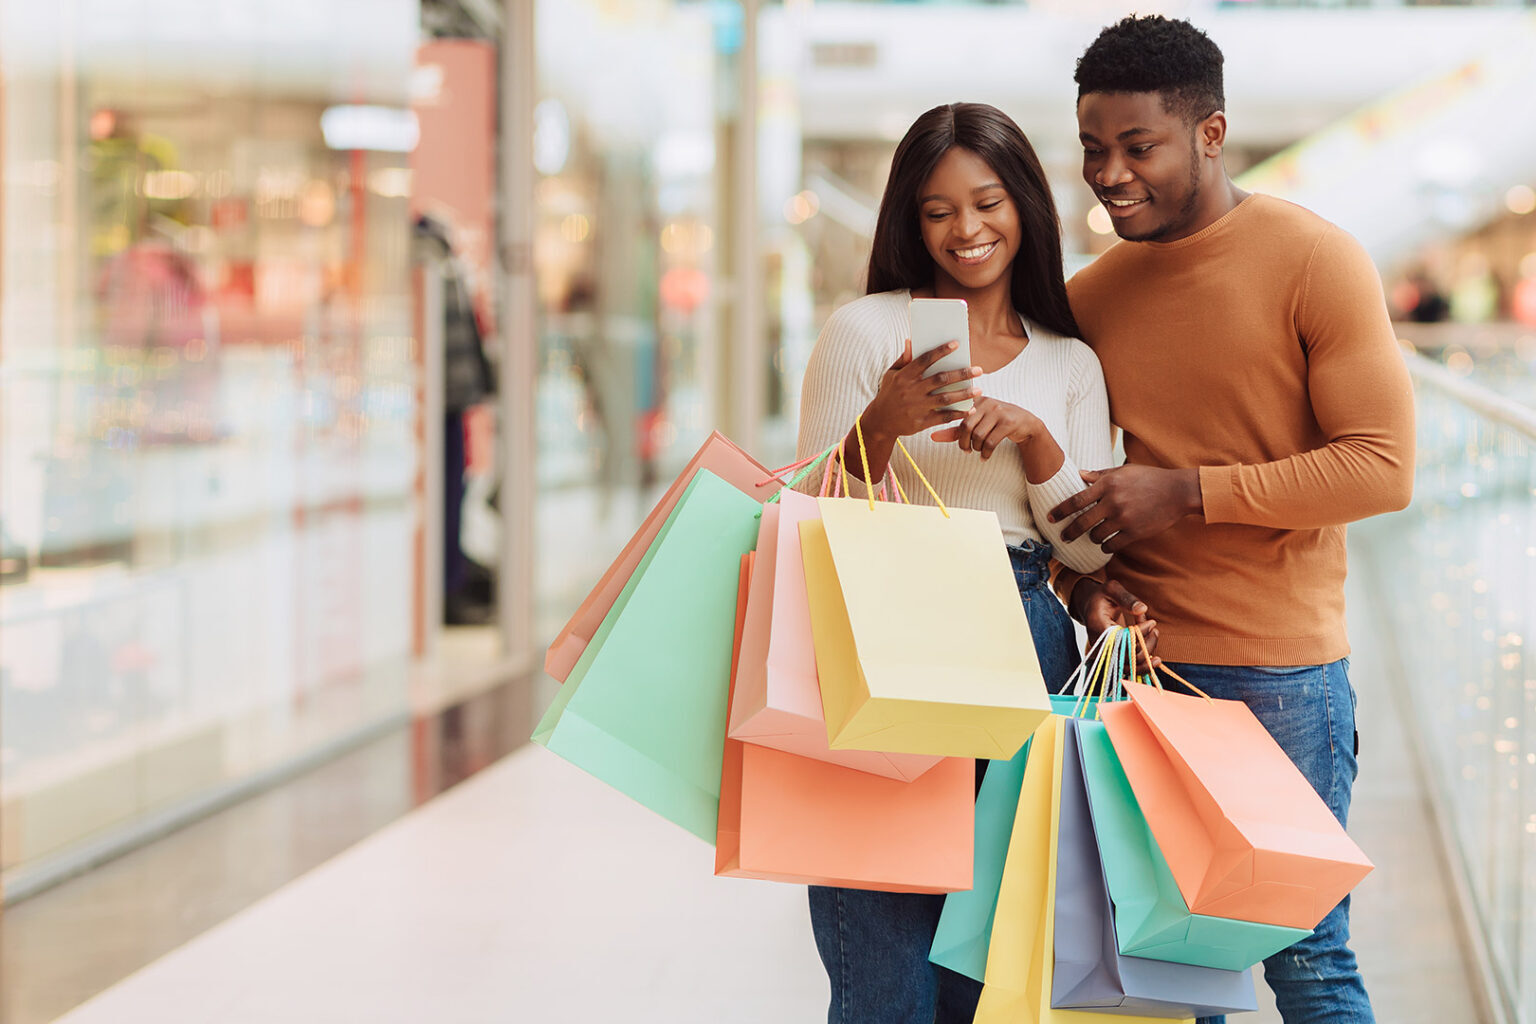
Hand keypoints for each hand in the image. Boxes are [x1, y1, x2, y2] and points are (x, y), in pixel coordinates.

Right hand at [865, 341, 982, 439]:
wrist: (880, 421)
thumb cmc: (888, 393)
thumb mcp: (891, 374)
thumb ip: (904, 359)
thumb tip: (911, 340)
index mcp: (904, 376)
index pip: (925, 360)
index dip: (941, 351)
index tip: (957, 344)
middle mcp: (912, 391)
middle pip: (941, 379)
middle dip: (961, 374)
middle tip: (979, 369)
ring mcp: (917, 407)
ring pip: (945, 399)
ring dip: (964, 394)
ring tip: (979, 390)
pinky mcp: (921, 422)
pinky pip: (943, 417)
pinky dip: (958, 414)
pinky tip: (970, 409)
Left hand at [930, 396, 1041, 459]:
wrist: (1026, 423)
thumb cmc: (996, 422)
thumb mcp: (976, 423)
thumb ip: (955, 430)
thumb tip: (932, 436)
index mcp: (975, 399)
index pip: (957, 414)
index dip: (954, 432)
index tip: (962, 444)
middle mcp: (986, 402)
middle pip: (966, 426)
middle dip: (964, 443)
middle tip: (966, 451)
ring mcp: (998, 411)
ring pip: (978, 435)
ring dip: (976, 448)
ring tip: (978, 452)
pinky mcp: (1008, 422)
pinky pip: (991, 442)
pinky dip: (986, 453)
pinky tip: (985, 457)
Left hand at [1047, 465, 1202, 553]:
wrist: (1177, 491)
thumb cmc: (1150, 478)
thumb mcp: (1124, 471)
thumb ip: (1100, 475)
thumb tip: (1080, 475)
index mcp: (1108, 484)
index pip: (1076, 500)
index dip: (1060, 510)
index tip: (1050, 517)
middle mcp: (1113, 501)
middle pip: (1081, 522)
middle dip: (1069, 532)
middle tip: (1063, 537)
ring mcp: (1124, 518)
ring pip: (1096, 536)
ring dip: (1091, 538)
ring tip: (1092, 536)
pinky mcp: (1134, 532)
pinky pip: (1112, 545)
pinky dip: (1106, 546)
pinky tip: (1106, 544)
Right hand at [1073, 579, 1160, 671]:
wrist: (1090, 606)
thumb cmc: (1102, 596)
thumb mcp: (1112, 589)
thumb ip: (1126, 598)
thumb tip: (1142, 609)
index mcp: (1098, 628)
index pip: (1122, 640)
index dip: (1140, 633)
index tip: (1151, 621)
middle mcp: (1100, 645)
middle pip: (1128, 656)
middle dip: (1147, 644)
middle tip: (1154, 627)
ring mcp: (1106, 654)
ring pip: (1131, 666)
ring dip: (1148, 654)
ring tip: (1154, 635)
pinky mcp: (1113, 657)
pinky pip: (1130, 667)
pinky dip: (1144, 660)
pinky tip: (1151, 649)